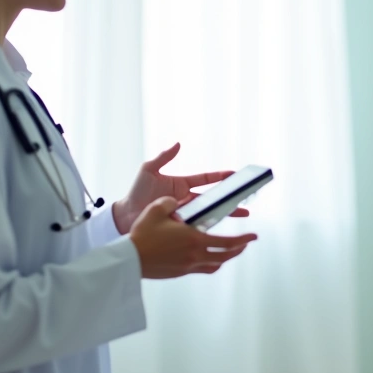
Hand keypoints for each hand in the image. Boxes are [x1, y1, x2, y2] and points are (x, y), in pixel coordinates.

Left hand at [113, 142, 248, 233]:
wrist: (126, 215)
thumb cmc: (136, 192)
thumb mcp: (149, 170)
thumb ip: (163, 157)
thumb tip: (177, 144)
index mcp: (181, 184)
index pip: (205, 179)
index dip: (219, 176)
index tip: (234, 173)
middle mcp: (186, 198)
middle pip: (213, 197)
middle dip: (230, 196)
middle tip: (246, 195)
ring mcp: (185, 212)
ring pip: (210, 212)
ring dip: (227, 212)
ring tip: (244, 213)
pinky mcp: (181, 225)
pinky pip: (199, 225)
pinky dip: (210, 226)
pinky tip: (221, 228)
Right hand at [128, 197, 256, 278]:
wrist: (130, 260)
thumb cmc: (142, 235)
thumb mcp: (156, 209)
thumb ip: (171, 202)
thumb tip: (177, 202)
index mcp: (194, 239)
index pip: (228, 242)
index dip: (244, 239)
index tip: (253, 236)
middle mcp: (195, 255)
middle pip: (226, 256)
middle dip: (239, 249)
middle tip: (246, 243)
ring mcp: (188, 266)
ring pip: (215, 264)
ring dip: (225, 257)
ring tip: (229, 251)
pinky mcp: (180, 272)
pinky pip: (202, 269)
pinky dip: (210, 263)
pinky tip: (207, 259)